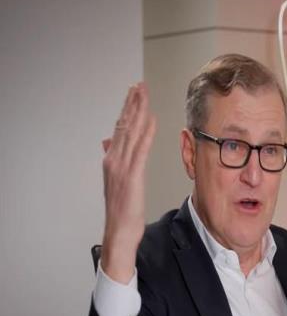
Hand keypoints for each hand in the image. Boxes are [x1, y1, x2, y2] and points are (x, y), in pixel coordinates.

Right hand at [100, 83, 155, 282]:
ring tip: (143, 94)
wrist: (118, 230)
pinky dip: (145, 133)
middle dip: (132, 104)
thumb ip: (113, 158)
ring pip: (130, 133)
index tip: (133, 94)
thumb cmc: (121, 208)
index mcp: (111, 160)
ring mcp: (121, 167)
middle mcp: (114, 160)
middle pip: (124, 126)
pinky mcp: (132, 176)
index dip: (127, 110)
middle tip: (139, 85)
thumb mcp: (116, 180)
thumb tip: (107, 141)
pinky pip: (140, 150)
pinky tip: (150, 119)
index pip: (120, 129)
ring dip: (138, 112)